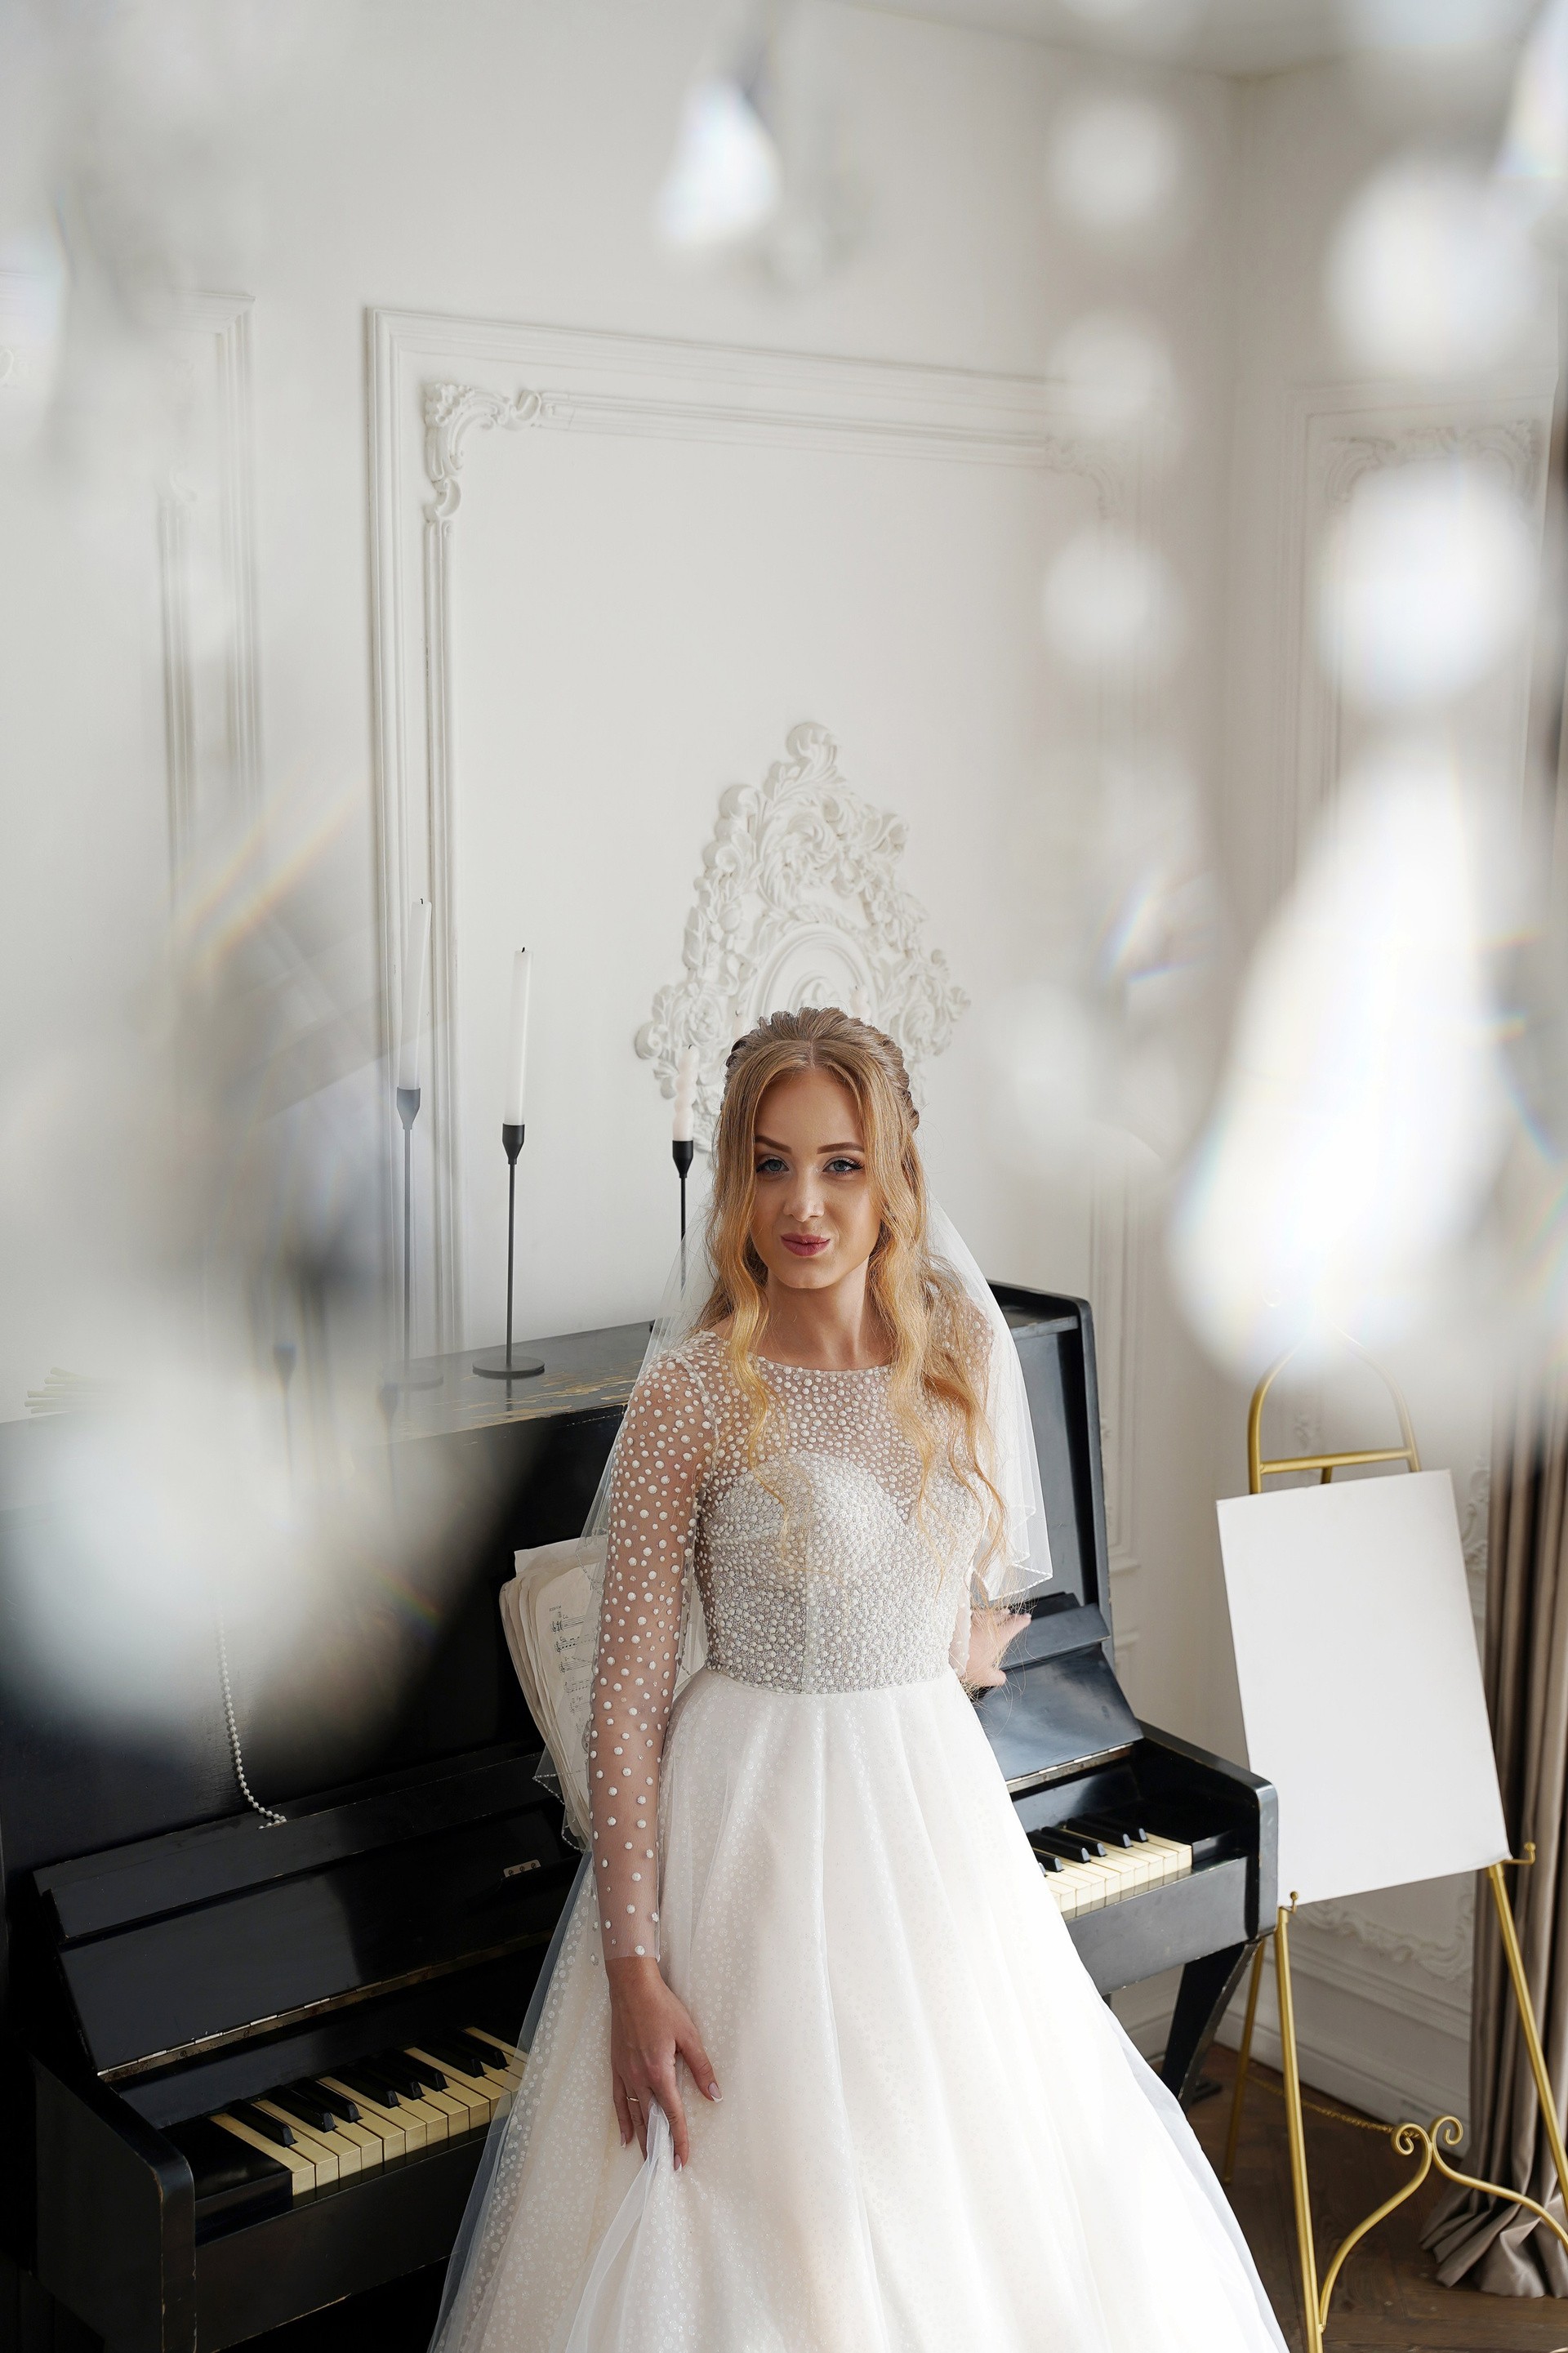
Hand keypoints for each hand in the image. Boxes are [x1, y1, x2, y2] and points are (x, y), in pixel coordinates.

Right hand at [606, 1955, 719, 2169]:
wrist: (632, 1987)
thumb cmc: (662, 2007)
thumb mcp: (688, 2035)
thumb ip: (701, 2067)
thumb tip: (714, 2094)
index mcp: (659, 2072)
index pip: (672, 2114)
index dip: (679, 2139)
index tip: (682, 2160)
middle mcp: (639, 2078)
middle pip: (650, 2121)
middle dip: (659, 2147)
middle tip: (665, 2169)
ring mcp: (625, 2074)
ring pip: (633, 2115)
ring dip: (641, 2139)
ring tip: (648, 2159)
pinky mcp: (616, 2067)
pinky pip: (618, 2100)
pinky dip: (622, 2120)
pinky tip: (626, 2135)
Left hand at [965, 1608, 1029, 1689]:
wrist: (943, 1648)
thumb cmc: (965, 1663)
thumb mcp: (984, 1677)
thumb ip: (996, 1678)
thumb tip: (1002, 1677)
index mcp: (998, 1637)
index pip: (1014, 1625)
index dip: (1022, 1621)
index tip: (1027, 1618)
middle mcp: (988, 1624)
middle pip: (1003, 1617)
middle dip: (1011, 1616)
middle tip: (1014, 1615)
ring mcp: (975, 1618)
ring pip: (990, 1613)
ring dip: (998, 1612)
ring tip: (1003, 1612)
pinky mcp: (962, 1616)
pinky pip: (976, 1611)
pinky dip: (982, 1612)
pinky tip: (979, 1613)